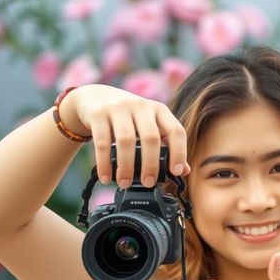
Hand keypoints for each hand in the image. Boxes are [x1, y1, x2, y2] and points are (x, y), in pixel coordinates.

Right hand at [61, 84, 190, 187]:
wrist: (95, 96)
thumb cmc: (128, 117)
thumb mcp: (150, 126)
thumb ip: (166, 145)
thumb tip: (185, 171)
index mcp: (160, 110)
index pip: (176, 131)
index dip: (179, 152)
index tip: (177, 172)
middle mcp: (141, 106)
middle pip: (151, 137)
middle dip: (151, 165)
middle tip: (148, 183)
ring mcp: (119, 107)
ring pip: (126, 140)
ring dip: (126, 166)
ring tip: (125, 183)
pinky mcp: (98, 113)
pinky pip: (103, 142)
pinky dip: (105, 163)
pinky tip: (106, 177)